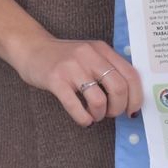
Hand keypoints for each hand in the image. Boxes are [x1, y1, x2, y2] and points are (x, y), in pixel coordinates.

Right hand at [9, 35, 143, 125]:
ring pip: (99, 99)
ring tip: (94, 115)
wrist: (32, 48)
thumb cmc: (64, 58)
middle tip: (110, 113)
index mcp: (102, 49)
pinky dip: (84, 118)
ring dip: (100, 114)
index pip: (130, 74)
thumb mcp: (90, 55)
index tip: (132, 110)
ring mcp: (72, 67)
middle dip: (118, 108)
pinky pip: (75, 106)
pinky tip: (84, 120)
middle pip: (118, 88)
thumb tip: (129, 97)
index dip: (136, 97)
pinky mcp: (55, 79)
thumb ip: (107, 68)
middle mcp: (89, 55)